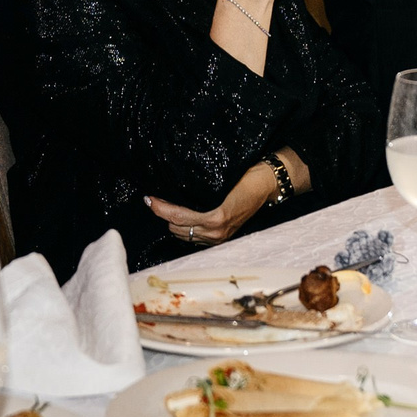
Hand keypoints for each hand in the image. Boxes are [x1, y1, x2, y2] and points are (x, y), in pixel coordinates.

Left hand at [147, 162, 281, 245]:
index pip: (178, 217)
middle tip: (156, 199)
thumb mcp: (222, 181)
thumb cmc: (246, 177)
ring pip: (183, 235)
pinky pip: (193, 237)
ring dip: (173, 222)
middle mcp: (215, 233)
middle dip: (164, 214)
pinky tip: (180, 216)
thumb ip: (198, 190)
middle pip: (176, 228)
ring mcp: (218, 238)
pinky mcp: (220, 239)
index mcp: (216, 218)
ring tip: (166, 207)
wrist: (266, 185)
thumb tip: (172, 190)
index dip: (161, 209)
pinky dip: (184, 228)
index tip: (150, 199)